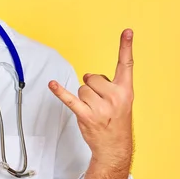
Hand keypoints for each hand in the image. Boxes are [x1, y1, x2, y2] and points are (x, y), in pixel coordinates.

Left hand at [49, 29, 133, 167]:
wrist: (115, 147)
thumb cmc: (116, 122)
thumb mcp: (122, 102)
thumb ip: (109, 85)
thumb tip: (89, 77)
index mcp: (125, 91)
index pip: (126, 64)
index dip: (126, 46)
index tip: (127, 31)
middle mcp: (115, 96)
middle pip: (91, 77)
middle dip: (92, 87)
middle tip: (100, 103)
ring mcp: (100, 107)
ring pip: (82, 88)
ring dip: (83, 98)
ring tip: (94, 111)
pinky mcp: (86, 115)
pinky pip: (70, 99)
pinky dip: (60, 92)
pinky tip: (52, 85)